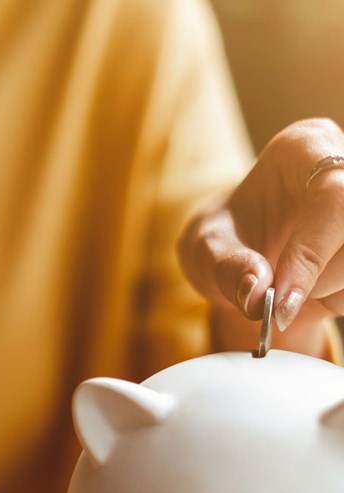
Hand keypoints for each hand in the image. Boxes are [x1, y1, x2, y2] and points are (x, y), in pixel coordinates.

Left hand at [178, 118, 343, 332]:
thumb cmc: (223, 240)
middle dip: (319, 276)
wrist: (243, 260)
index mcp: (303, 148)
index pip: (333, 195)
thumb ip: (225, 267)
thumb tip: (256, 292)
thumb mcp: (205, 250)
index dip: (312, 251)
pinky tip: (311, 289)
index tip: (279, 296)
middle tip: (277, 301)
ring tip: (288, 286)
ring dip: (328, 289)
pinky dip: (337, 299)